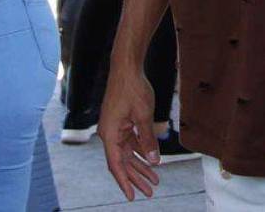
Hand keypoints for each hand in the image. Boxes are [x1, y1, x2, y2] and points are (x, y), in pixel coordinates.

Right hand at [99, 63, 160, 200]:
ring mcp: (115, 128)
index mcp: (110, 134)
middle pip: (122, 162)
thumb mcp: (143, 116)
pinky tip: (150, 161)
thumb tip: (153, 161)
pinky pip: (130, 143)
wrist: (127, 68)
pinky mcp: (122, 123)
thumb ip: (147, 139)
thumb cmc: (132, 88)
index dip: (124, 182)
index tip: (132, 196)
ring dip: (140, 166)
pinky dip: (140, 152)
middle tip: (150, 192)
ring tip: (154, 180)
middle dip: (136, 178)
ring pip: (127, 154)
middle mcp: (109, 134)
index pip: (116, 165)